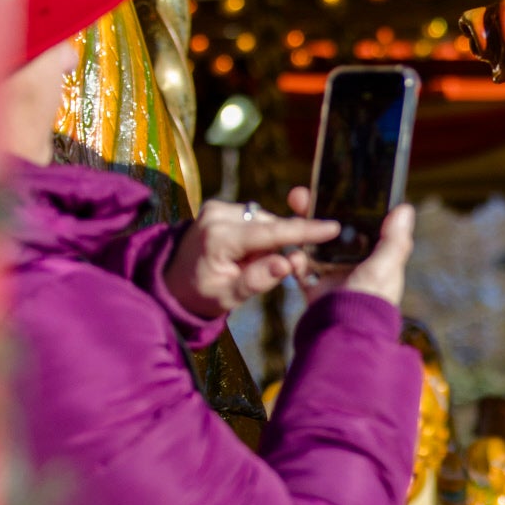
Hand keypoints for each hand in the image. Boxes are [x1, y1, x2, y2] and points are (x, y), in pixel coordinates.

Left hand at [165, 199, 339, 315]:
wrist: (172, 283)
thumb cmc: (202, 295)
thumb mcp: (229, 297)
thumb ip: (257, 280)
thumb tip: (287, 263)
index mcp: (218, 238)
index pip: (269, 232)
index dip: (304, 230)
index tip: (332, 227)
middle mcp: (217, 215)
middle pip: (270, 225)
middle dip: (284, 244)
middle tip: (282, 269)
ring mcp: (217, 208)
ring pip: (264, 220)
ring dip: (270, 240)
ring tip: (252, 264)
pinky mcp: (219, 207)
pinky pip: (254, 218)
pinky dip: (259, 235)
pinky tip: (247, 253)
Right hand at [287, 188, 416, 307]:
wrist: (341, 336)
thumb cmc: (368, 303)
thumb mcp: (385, 269)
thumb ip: (394, 241)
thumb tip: (405, 208)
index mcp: (376, 258)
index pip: (362, 224)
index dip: (347, 206)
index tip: (332, 188)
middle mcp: (356, 265)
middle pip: (333, 231)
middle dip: (316, 212)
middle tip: (300, 196)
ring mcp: (334, 276)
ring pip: (314, 245)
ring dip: (302, 230)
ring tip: (291, 215)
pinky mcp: (315, 288)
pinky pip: (300, 268)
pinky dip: (293, 260)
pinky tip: (291, 253)